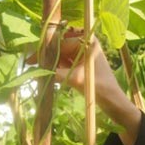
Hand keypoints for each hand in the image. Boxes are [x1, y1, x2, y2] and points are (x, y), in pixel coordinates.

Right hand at [38, 28, 141, 144]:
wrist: (114, 103)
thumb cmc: (100, 88)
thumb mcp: (76, 79)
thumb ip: (57, 74)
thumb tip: (36, 73)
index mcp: (88, 42)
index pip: (61, 42)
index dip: (46, 51)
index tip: (31, 59)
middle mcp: (86, 45)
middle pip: (60, 47)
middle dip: (46, 55)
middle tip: (30, 63)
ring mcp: (84, 55)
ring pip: (62, 55)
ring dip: (50, 62)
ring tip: (35, 69)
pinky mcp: (82, 66)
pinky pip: (65, 63)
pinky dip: (56, 69)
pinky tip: (45, 74)